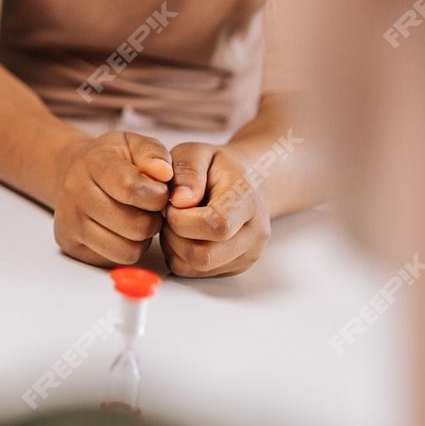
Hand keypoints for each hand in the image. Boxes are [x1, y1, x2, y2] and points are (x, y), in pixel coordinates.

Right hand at [53, 131, 171, 267]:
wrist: (73, 172)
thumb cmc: (112, 160)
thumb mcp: (134, 144)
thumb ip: (153, 153)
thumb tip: (164, 173)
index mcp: (93, 162)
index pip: (132, 189)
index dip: (158, 196)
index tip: (160, 192)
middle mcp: (75, 191)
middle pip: (135, 225)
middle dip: (153, 219)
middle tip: (149, 209)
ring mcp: (69, 220)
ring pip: (128, 249)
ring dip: (141, 238)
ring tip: (136, 219)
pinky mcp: (70, 244)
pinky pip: (116, 260)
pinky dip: (127, 249)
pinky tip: (122, 231)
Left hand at [161, 143, 270, 276]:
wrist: (242, 181)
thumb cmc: (214, 166)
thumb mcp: (196, 153)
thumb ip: (187, 172)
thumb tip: (180, 201)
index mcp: (247, 202)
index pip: (216, 225)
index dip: (182, 218)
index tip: (172, 202)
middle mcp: (254, 235)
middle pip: (204, 255)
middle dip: (175, 235)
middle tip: (170, 213)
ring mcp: (246, 255)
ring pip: (196, 267)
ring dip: (174, 246)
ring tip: (176, 221)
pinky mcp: (233, 267)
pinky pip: (193, 272)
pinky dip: (178, 255)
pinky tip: (183, 233)